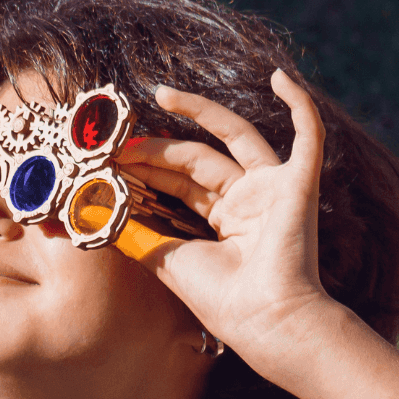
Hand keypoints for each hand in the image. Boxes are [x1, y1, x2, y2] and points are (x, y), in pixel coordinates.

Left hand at [119, 70, 337, 376]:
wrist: (263, 320)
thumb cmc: (221, 300)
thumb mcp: (165, 259)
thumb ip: (132, 233)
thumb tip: (89, 214)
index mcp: (220, 219)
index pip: (179, 180)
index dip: (144, 167)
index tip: (108, 159)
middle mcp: (247, 199)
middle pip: (196, 157)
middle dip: (156, 148)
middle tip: (117, 139)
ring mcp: (274, 189)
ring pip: (234, 136)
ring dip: (200, 111)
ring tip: (161, 94)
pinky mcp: (300, 185)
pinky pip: (309, 136)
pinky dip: (300, 105)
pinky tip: (280, 78)